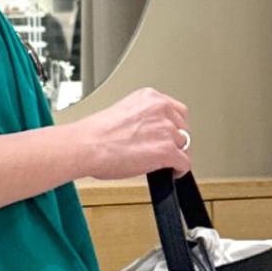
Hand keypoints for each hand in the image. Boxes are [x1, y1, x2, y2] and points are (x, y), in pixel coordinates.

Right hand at [70, 86, 191, 181]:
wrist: (86, 145)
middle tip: (164, 150)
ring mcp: (166, 129)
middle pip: (182, 128)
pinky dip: (179, 170)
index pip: (176, 110)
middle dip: (174, 140)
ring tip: (164, 163)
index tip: (167, 135)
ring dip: (175, 155)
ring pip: (184, 145)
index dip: (173, 126)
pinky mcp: (167, 150)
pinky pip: (184, 163)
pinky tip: (171, 173)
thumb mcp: (122, 113)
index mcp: (149, 97)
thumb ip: (142, 119)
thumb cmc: (94, 133)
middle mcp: (161, 109)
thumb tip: (148, 133)